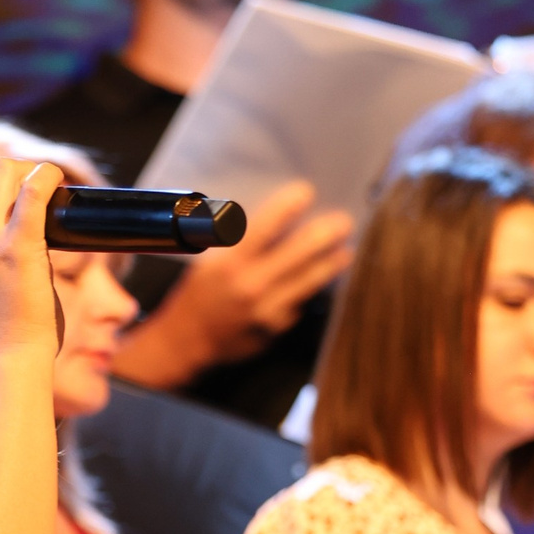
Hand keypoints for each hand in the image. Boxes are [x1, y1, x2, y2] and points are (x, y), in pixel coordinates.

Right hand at [115, 179, 353, 386]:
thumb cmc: (197, 295)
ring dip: (330, 264)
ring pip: (308, 281)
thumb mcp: (207, 263)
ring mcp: (267, 310)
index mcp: (229, 264)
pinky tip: (315, 280)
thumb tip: (270, 220)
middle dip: (324, 234)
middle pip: (299, 254)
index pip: (264, 228)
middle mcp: (251, 286)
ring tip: (345, 252)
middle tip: (343, 221)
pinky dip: (307, 291)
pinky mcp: (277, 329)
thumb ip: (235, 245)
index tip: (306, 191)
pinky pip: (298, 304)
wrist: (187, 342)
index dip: (287, 207)